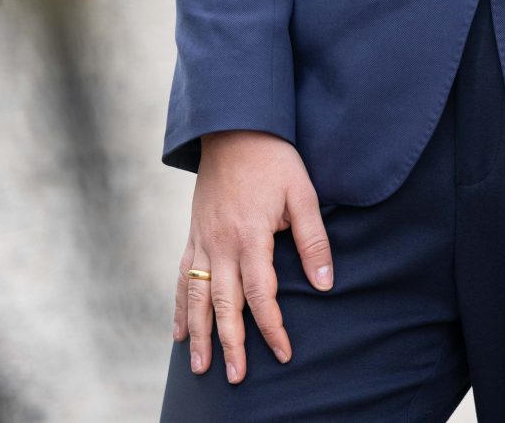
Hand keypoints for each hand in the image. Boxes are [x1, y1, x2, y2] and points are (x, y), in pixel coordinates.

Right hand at [176, 130, 334, 383]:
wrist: (233, 126)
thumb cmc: (273, 159)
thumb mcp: (303, 192)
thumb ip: (313, 239)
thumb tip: (326, 283)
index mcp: (250, 236)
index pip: (261, 293)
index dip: (272, 326)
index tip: (283, 353)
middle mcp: (221, 243)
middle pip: (223, 303)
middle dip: (230, 343)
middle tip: (236, 378)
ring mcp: (202, 240)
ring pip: (196, 296)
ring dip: (199, 334)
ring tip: (201, 367)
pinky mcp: (193, 234)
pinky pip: (181, 276)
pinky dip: (179, 307)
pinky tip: (179, 332)